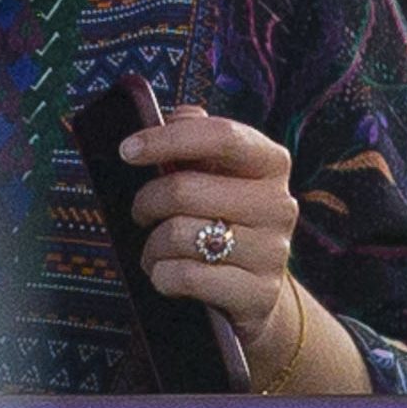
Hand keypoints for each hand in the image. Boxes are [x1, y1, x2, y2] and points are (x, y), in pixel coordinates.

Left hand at [124, 105, 307, 366]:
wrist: (253, 290)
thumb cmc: (220, 219)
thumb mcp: (211, 176)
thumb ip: (193, 140)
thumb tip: (172, 114)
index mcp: (269, 163)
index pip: (221, 135)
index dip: (168, 139)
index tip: (127, 150)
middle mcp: (279, 204)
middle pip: (184, 189)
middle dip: (145, 202)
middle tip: (140, 213)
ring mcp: (273, 251)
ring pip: (179, 235)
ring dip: (151, 246)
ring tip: (155, 250)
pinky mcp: (259, 293)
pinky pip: (185, 276)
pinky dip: (161, 275)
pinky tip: (167, 275)